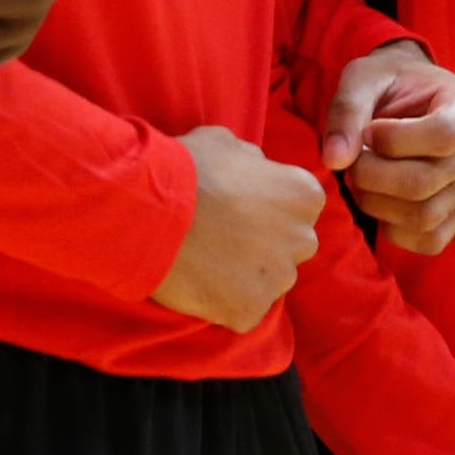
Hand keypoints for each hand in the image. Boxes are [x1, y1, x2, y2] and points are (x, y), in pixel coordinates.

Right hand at [148, 127, 323, 331]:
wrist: (150, 212)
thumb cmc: (188, 169)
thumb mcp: (228, 143)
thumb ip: (254, 160)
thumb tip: (257, 169)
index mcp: (305, 195)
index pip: (300, 207)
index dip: (269, 207)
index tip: (240, 207)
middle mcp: (303, 239)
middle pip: (291, 246)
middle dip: (266, 244)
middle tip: (224, 236)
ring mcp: (278, 279)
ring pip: (270, 281)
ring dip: (246, 275)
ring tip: (206, 261)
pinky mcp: (250, 311)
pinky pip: (243, 310)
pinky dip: (223, 302)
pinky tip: (197, 283)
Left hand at [320, 40, 454, 255]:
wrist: (404, 101)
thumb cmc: (386, 85)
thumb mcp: (362, 80)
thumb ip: (346, 111)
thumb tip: (335, 161)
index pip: (443, 136)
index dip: (394, 141)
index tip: (368, 131)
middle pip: (426, 182)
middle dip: (373, 176)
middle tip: (352, 161)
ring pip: (424, 216)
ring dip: (376, 203)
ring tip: (361, 178)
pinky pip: (429, 240)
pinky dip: (394, 229)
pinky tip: (380, 201)